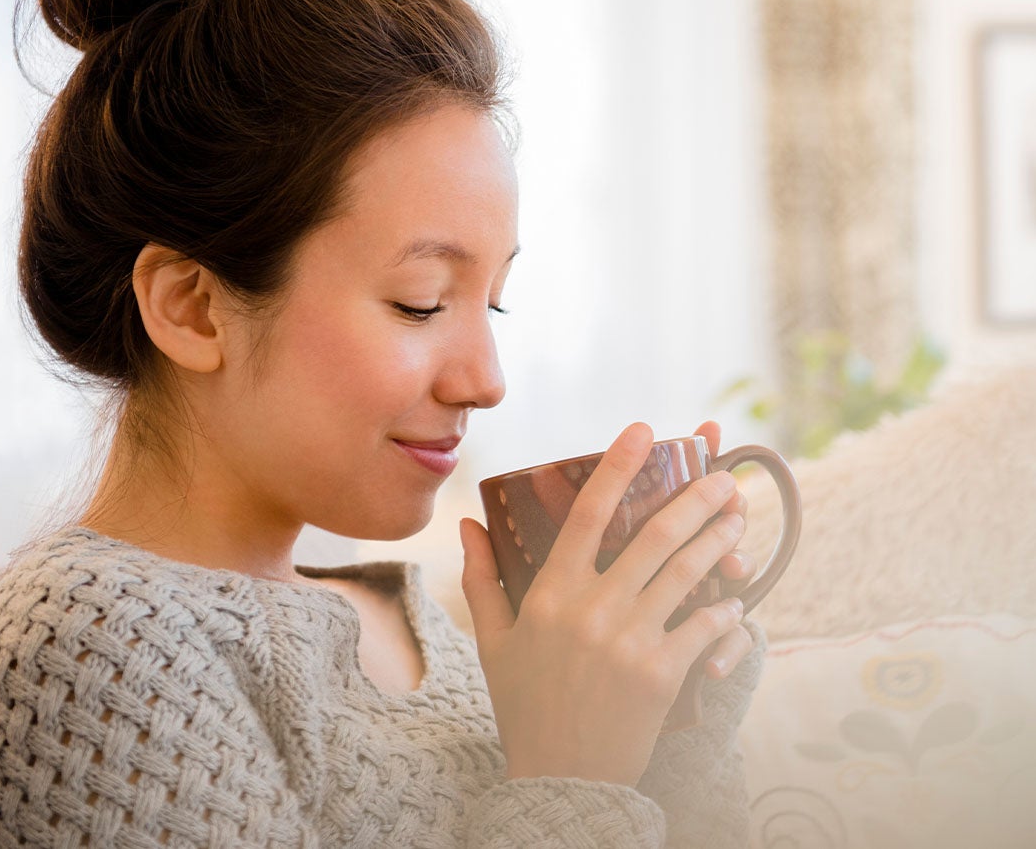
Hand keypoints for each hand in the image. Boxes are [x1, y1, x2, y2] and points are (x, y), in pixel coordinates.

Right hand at [460, 422, 745, 787]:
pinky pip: (705, 627)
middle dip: (694, 497)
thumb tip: (468, 524)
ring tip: (738, 513)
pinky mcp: (663, 674)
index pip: (587, 513)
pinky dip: (725, 608)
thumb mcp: (493, 639)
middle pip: (653, 536)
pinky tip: (737, 593)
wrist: (560, 777)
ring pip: (687, 573)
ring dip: (719, 538)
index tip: (643, 430)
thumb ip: (482, 577)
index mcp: (552, 594)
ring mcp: (631, 641)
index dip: (618, 466)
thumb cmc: (524, 701)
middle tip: (721, 473)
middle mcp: (593, 609)